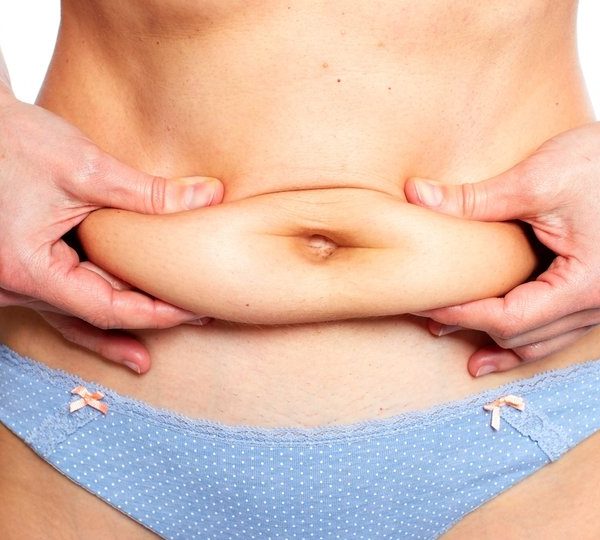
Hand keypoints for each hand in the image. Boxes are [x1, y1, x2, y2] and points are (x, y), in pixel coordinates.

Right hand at [0, 97, 222, 372]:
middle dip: (141, 324)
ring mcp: (11, 281)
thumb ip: (150, 192)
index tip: (193, 308)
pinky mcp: (21, 267)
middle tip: (192, 321)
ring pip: (71, 317)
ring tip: (144, 358)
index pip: (104, 309)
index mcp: (27, 270)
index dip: (155, 313)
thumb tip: (209, 196)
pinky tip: (112, 322)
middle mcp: (12, 286)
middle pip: (89, 319)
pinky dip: (90, 309)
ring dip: (112, 331)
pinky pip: (59, 300)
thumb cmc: (13, 140)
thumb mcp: (85, 167)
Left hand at [404, 122, 599, 376]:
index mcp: (584, 284)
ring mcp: (599, 302)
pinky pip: (557, 329)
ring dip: (499, 344)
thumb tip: (416, 195)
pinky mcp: (594, 292)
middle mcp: (597, 304)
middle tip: (429, 319)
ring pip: (542, 341)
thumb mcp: (537, 179)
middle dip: (473, 328)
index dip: (462, 315)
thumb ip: (474, 197)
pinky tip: (503, 344)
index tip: (426, 305)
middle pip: (523, 335)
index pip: (509, 318)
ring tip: (461, 348)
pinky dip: (526, 336)